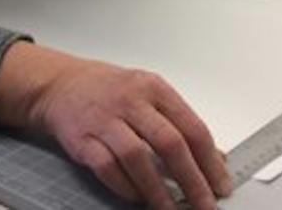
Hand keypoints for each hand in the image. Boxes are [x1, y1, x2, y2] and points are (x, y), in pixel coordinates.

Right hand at [0, 44, 231, 207]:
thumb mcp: (149, 95)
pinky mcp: (82, 139)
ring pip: (138, 157)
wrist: (60, 84)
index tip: (221, 184)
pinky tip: (138, 198)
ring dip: (158, 190)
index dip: (210, 160)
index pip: (191, 126)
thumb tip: (215, 158)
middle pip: (169, 143)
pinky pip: (107, 168)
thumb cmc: (110, 91)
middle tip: (204, 204)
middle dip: (191, 179)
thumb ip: (179, 123)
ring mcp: (105, 119)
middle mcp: (131, 101)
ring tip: (172, 209)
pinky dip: (125, 187)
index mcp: (154, 88)